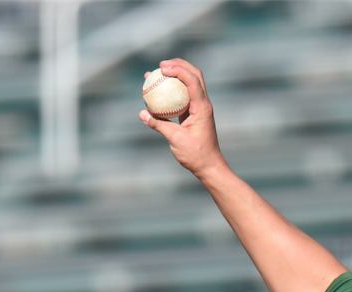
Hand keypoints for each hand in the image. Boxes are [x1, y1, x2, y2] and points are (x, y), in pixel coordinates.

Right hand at [138, 59, 222, 178]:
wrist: (209, 166)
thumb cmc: (196, 155)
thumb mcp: (175, 140)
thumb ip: (159, 125)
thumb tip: (142, 114)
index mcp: (202, 108)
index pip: (192, 81)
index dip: (178, 70)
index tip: (162, 68)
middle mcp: (203, 104)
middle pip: (195, 75)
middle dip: (179, 65)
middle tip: (161, 65)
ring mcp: (200, 108)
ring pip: (191, 83)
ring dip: (177, 74)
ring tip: (159, 72)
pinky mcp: (195, 113)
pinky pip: (184, 95)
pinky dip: (174, 90)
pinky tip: (161, 90)